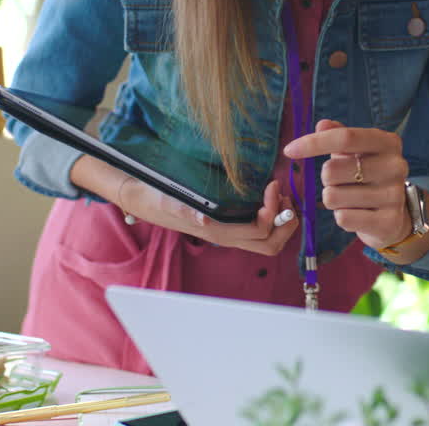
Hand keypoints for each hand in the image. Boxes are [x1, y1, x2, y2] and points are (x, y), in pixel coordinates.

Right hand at [117, 176, 298, 255]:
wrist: (143, 200)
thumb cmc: (158, 199)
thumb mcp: (170, 202)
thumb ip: (185, 211)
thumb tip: (202, 218)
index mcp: (218, 232)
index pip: (260, 232)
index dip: (273, 211)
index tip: (272, 185)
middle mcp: (227, 237)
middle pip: (271, 244)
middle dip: (285, 222)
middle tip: (284, 195)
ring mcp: (229, 232)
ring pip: (268, 240)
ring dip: (281, 220)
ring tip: (280, 195)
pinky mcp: (228, 224)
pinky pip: (258, 229)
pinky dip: (272, 215)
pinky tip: (268, 197)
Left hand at [283, 119, 411, 250]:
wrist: (395, 216)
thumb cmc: (368, 178)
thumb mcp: (356, 153)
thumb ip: (339, 136)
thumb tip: (322, 124)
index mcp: (387, 142)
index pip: (345, 138)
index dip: (313, 143)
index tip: (289, 150)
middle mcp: (396, 166)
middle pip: (331, 170)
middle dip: (326, 179)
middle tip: (343, 182)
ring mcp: (394, 195)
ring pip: (333, 196)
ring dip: (333, 200)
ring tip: (351, 199)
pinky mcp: (389, 221)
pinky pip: (343, 218)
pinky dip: (342, 217)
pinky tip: (358, 214)